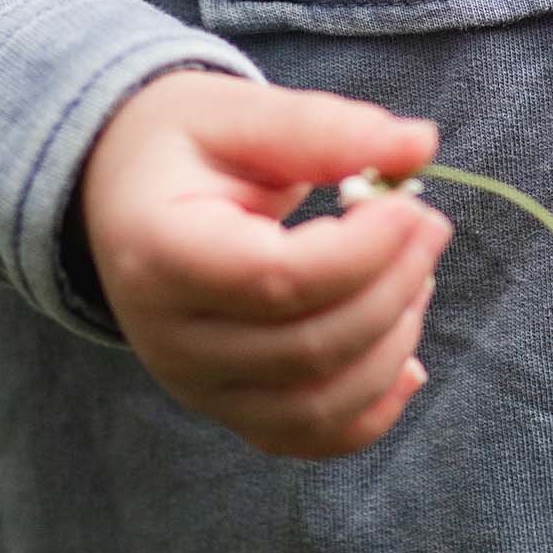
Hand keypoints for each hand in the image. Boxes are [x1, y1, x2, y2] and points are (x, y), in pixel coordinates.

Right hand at [78, 68, 450, 458]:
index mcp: (159, 254)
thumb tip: (420, 144)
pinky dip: (372, 408)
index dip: (363, 251)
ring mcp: (196, 386)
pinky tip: (408, 358)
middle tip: (430, 225)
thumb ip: (323, 130)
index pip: (275, 281)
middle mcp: (169, 339)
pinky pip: (309, 437)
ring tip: (417, 274)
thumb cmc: (181, 146)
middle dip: (394, 287)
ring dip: (392, 345)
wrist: (122, 195)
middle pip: (308, 347)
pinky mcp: (228, 409)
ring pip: (317, 406)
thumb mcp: (239, 114)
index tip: (411, 205)